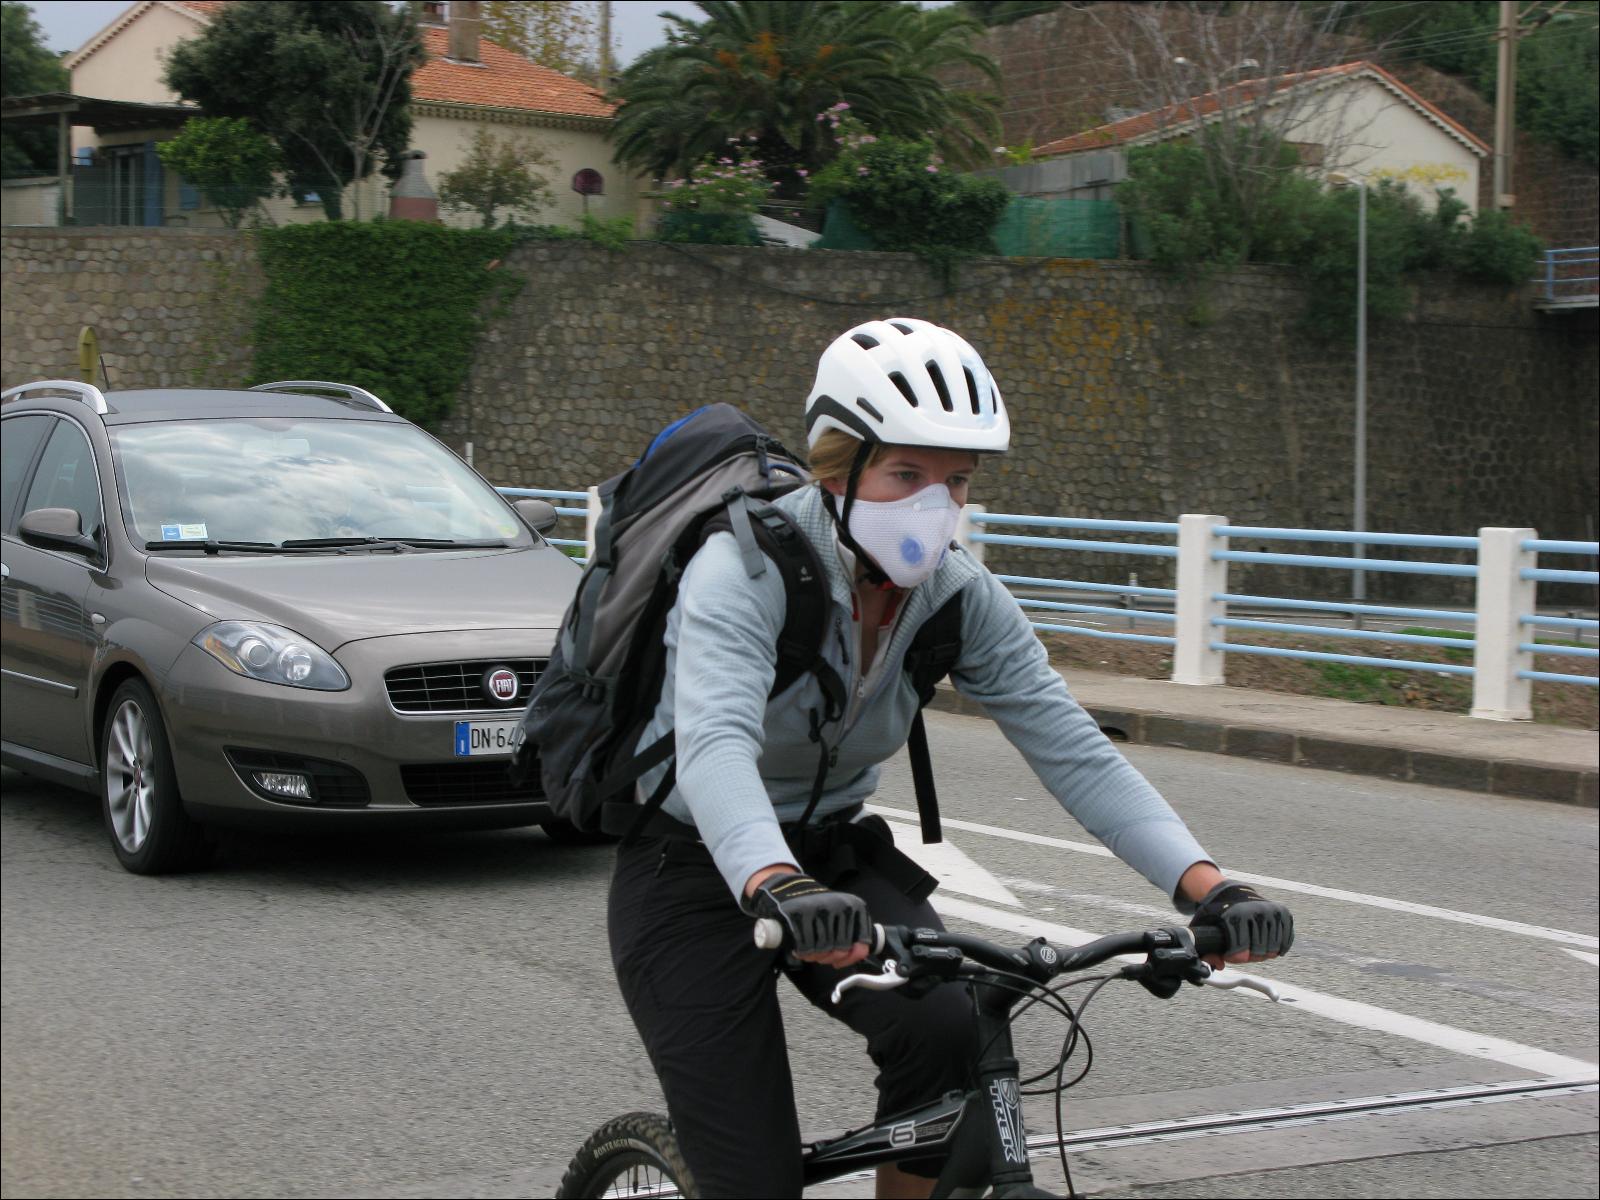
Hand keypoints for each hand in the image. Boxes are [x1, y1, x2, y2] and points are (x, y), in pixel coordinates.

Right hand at [743, 870, 870, 967]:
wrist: (791, 890)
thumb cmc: (819, 910)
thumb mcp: (843, 917)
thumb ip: (854, 936)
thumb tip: (859, 953)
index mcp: (856, 907)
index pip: (862, 943)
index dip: (850, 957)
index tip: (838, 959)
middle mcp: (841, 906)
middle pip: (841, 949)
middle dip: (828, 957)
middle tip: (820, 953)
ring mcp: (821, 910)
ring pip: (823, 949)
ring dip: (814, 956)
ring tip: (810, 949)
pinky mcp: (801, 915)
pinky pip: (806, 946)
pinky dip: (802, 952)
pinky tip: (800, 948)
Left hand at [1190, 880, 1293, 966]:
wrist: (1233, 892)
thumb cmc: (1219, 913)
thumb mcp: (1205, 926)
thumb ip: (1206, 948)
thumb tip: (1217, 965)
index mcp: (1235, 916)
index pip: (1240, 953)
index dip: (1234, 957)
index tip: (1230, 954)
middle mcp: (1255, 912)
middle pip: (1258, 953)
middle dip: (1249, 956)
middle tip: (1243, 951)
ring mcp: (1271, 912)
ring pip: (1273, 949)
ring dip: (1263, 952)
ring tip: (1253, 947)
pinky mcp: (1283, 913)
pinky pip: (1286, 940)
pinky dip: (1279, 947)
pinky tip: (1269, 946)